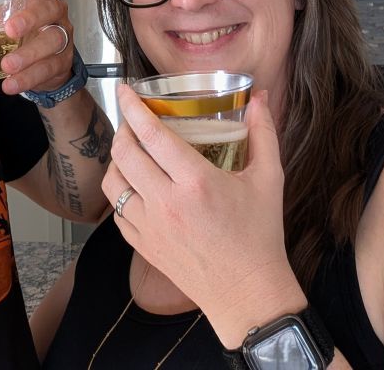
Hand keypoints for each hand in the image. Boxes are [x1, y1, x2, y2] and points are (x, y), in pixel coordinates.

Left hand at [0, 0, 73, 95]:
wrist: (43, 66)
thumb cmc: (23, 34)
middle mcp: (55, 15)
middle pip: (50, 8)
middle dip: (31, 18)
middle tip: (9, 30)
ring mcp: (61, 38)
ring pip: (52, 40)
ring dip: (28, 54)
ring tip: (7, 65)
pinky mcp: (61, 63)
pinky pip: (47, 69)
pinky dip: (28, 78)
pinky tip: (11, 83)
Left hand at [103, 86, 305, 343]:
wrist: (249, 294)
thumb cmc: (260, 235)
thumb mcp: (269, 179)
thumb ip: (263, 133)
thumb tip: (259, 97)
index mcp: (196, 182)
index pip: (152, 134)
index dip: (133, 107)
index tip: (124, 89)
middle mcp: (167, 203)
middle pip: (125, 153)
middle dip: (123, 128)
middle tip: (132, 118)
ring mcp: (151, 227)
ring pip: (114, 182)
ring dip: (117, 160)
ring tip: (130, 149)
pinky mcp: (144, 247)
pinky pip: (118, 212)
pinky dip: (121, 192)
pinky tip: (133, 184)